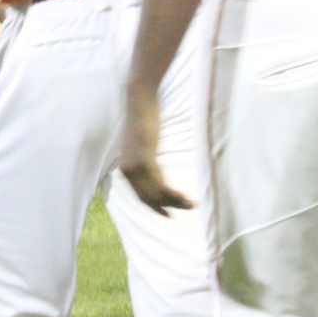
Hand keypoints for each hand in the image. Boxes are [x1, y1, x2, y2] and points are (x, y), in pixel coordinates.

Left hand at [117, 91, 190, 214]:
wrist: (140, 102)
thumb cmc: (144, 119)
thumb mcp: (142, 144)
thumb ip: (146, 159)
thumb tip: (158, 170)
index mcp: (125, 168)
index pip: (140, 195)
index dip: (155, 207)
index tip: (169, 215)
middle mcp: (128, 170)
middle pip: (148, 198)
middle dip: (168, 207)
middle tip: (187, 209)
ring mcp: (135, 166)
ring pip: (156, 194)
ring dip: (175, 202)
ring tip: (192, 205)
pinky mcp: (145, 159)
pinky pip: (160, 184)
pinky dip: (173, 193)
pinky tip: (185, 196)